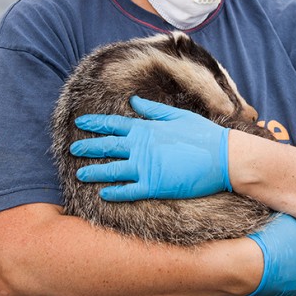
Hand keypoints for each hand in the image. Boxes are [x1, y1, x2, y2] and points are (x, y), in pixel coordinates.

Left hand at [71, 96, 230, 201]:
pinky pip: (127, 191)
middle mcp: (141, 147)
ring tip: (79, 173)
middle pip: (107, 146)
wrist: (223, 158)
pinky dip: (114, 192)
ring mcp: (146, 167)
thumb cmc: (203, 135)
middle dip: (88, 147)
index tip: (80, 124)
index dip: (96, 124)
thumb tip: (135, 101)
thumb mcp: (178, 116)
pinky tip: (103, 193)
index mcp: (147, 128)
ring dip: (94, 171)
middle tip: (72, 149)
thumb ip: (153, 110)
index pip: (114, 124)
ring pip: (112, 170)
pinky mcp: (154, 186)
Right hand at [246, 214, 295, 295]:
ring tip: (274, 255)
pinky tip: (268, 268)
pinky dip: (281, 275)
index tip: (292, 228)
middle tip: (283, 242)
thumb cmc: (270, 240)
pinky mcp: (286, 295)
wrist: (250, 265)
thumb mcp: (288, 219)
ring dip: (291, 264)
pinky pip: (287, 282)